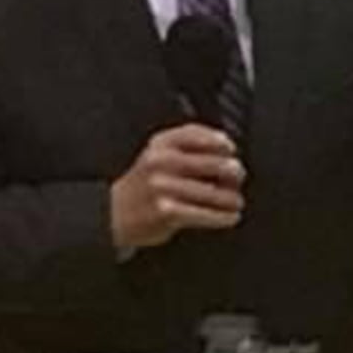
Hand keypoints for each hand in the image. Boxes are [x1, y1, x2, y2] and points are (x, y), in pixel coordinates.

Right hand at [109, 125, 244, 254]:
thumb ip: (184, 147)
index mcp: (160, 144)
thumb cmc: (142, 186)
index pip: (196, 134)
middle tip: (239, 178)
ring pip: (212, 192)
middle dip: (232, 172)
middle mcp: (161, 162)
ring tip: (236, 202)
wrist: (113, 213)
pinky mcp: (168, 211)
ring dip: (231, 199)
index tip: (231, 149)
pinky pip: (205, 214)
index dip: (219, 141)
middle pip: (212, 163)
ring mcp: (164, 187)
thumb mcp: (155, 156)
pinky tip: (230, 217)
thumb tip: (227, 152)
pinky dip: (222, 217)